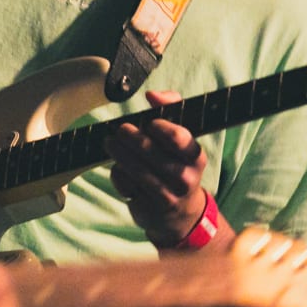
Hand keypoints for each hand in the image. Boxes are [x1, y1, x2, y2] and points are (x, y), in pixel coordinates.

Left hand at [106, 90, 208, 246]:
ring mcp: (167, 196)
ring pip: (136, 170)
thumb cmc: (177, 164)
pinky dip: (118, 175)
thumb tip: (152, 95)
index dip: (160, 128)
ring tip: (110, 142)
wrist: (181, 212)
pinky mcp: (149, 210)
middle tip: (120, 129)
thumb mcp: (183, 139)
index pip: (178, 138)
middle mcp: (185, 178)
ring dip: (119, 153)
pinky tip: (119, 168)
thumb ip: (171, 108)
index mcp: (195, 157)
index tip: (149, 123)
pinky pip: (126, 186)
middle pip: (150, 152)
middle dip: (131, 137)